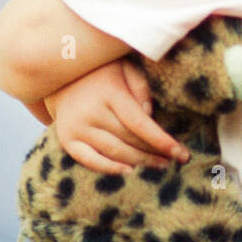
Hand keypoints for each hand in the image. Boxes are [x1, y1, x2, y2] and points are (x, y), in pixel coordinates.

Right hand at [46, 58, 190, 174]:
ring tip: (159, 165)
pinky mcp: (68, 140)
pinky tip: (129, 172)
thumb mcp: (125, 69)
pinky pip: (90, 160)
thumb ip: (141, 88)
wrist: (60, 75)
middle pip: (130, 140)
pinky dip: (109, 168)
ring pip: (115, 152)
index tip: (181, 153)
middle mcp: (92, 112)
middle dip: (155, 152)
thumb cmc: (102, 72)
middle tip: (174, 160)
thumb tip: (149, 115)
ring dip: (140, 162)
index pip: (140, 123)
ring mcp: (77, 128)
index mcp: (109, 93)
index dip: (162, 141)